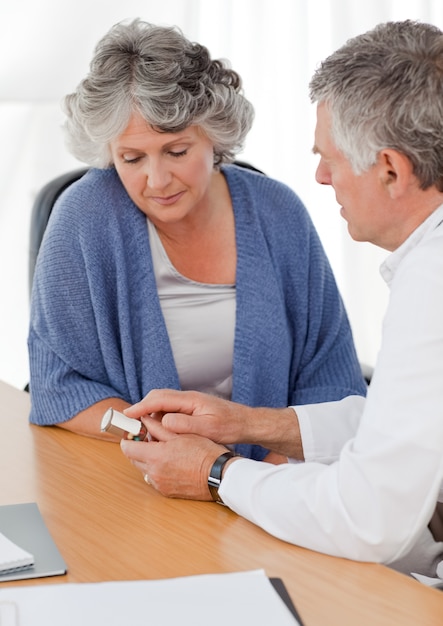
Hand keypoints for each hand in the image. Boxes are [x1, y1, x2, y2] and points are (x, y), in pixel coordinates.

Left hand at [120, 415, 228, 499]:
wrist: (219, 475)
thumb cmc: (203, 452)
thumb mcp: (181, 434)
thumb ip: (158, 427)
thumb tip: (144, 419)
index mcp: (155, 456)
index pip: (127, 448)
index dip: (129, 437)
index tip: (135, 432)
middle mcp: (154, 473)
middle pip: (133, 459)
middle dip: (138, 448)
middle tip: (150, 438)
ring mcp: (159, 484)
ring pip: (144, 469)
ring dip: (148, 460)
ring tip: (164, 450)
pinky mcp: (166, 492)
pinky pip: (154, 479)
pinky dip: (157, 470)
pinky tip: (171, 462)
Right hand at [124, 389, 303, 459]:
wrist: (247, 423)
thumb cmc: (230, 426)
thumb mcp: (208, 428)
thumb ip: (185, 424)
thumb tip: (164, 421)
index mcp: (190, 399)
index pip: (159, 398)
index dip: (141, 406)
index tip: (127, 414)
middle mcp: (188, 398)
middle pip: (158, 397)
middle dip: (141, 407)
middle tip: (128, 421)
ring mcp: (189, 403)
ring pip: (162, 403)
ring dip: (149, 413)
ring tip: (139, 428)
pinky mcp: (191, 410)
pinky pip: (170, 410)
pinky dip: (159, 417)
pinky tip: (157, 430)